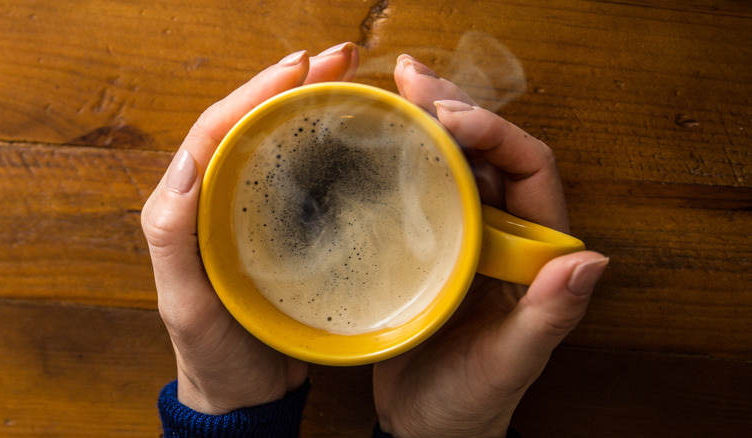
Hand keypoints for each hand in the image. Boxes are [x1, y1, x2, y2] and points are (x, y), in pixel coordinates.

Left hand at [141, 42, 358, 413]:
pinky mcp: (283, 229)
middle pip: (249, 123)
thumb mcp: (185, 302)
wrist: (245, 393)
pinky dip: (323, 145)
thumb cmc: (212, 354)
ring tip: (348, 77)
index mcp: (189, 205)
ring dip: (309, 104)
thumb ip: (172, 236)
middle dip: (289, 83)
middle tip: (339, 57)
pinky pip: (301, 176)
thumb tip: (186, 163)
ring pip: (277, 142)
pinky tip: (350, 132)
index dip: (256, 91)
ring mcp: (253, 211)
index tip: (300, 67)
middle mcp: (219, 199)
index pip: (218, 130)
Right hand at [372, 55, 608, 436]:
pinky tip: (372, 139)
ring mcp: (462, 238)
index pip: (531, 167)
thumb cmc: (472, 402)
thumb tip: (591, 259)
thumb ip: (550, 316)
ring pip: (451, 164)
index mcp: (535, 251)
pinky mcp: (424, 248)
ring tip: (393, 90)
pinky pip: (416, 192)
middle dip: (454, 109)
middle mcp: (502, 234)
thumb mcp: (510, 363)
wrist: (428, 428)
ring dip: (426, 123)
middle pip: (488, 152)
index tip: (451, 117)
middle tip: (410, 80)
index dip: (497, 133)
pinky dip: (398, 160)